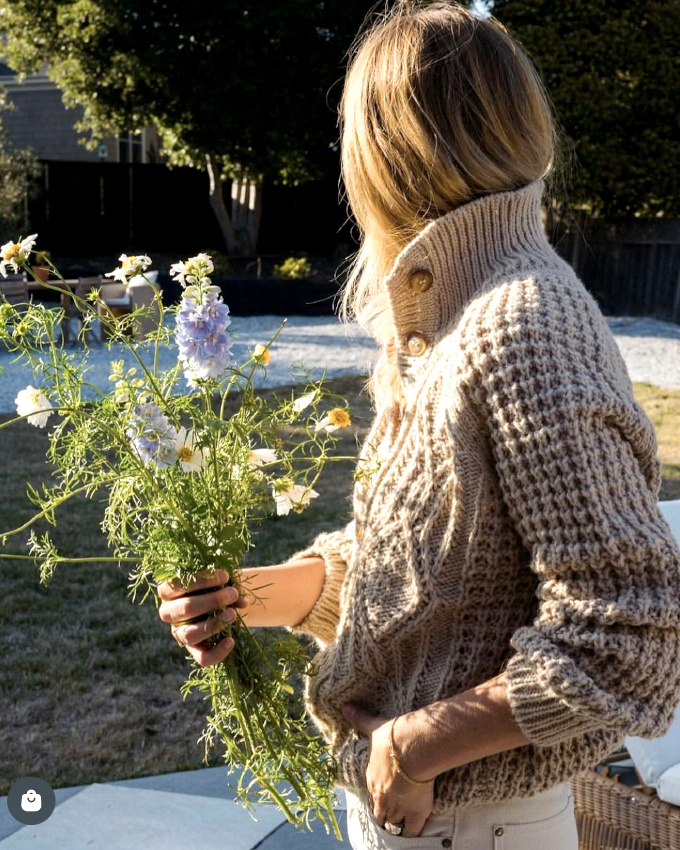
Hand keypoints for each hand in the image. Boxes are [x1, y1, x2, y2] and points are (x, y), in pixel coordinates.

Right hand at [157, 568, 249, 666]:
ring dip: (214, 624)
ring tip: (233, 614)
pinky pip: (202, 658)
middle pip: (185, 608)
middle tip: (233, 594)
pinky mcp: (194, 650)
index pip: (176, 585)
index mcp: (168, 591)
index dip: (201, 580)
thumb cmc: (214, 584)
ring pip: (190, 634)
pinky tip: (231, 641)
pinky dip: (218, 652)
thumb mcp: (218, 579)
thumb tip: (241, 600)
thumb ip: (228, 584)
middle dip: (212, 600)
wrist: (220, 602)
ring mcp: (179, 633)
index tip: (225, 576)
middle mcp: (169, 613)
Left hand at [343, 704, 434, 837]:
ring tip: (399, 823)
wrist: (411, 747)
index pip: (372, 792)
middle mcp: (381, 796)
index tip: (382, 794)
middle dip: (383, 813)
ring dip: (395, 823)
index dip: (377, 794)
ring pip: (392, 822)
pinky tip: (412, 833)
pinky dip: (410, 833)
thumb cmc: (392, 737)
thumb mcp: (374, 727)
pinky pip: (410, 831)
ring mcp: (397, 806)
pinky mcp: (414, 813)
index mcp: (372, 778)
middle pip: (379, 812)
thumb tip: (345, 708)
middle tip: (390, 812)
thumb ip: (360, 719)